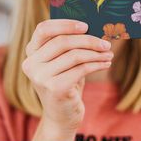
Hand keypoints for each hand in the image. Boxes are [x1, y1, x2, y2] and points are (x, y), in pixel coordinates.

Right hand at [22, 19, 112, 140]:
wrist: (62, 116)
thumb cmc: (66, 82)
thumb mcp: (63, 62)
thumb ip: (69, 45)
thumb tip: (94, 26)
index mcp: (31, 52)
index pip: (43, 28)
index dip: (65, 24)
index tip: (86, 25)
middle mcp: (31, 64)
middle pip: (63, 41)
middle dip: (89, 40)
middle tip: (106, 43)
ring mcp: (41, 77)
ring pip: (75, 55)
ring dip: (96, 53)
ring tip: (109, 54)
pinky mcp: (55, 89)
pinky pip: (81, 69)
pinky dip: (97, 64)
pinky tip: (106, 64)